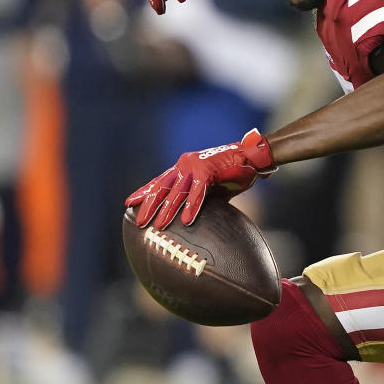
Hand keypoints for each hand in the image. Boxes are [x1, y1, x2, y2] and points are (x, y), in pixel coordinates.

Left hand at [126, 129, 275, 228]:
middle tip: (138, 221)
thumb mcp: (213, 186)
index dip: (145, 192)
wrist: (253, 157)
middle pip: (162, 186)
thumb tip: (192, 216)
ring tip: (158, 226)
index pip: (160, 180)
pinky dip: (192, 206)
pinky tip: (186, 220)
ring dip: (166, 210)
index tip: (130, 203)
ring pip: (176, 191)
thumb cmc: (236, 171)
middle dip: (149, 204)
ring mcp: (195, 165)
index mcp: (185, 166)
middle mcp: (185, 163)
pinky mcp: (207, 170)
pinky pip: (197, 192)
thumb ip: (201, 196)